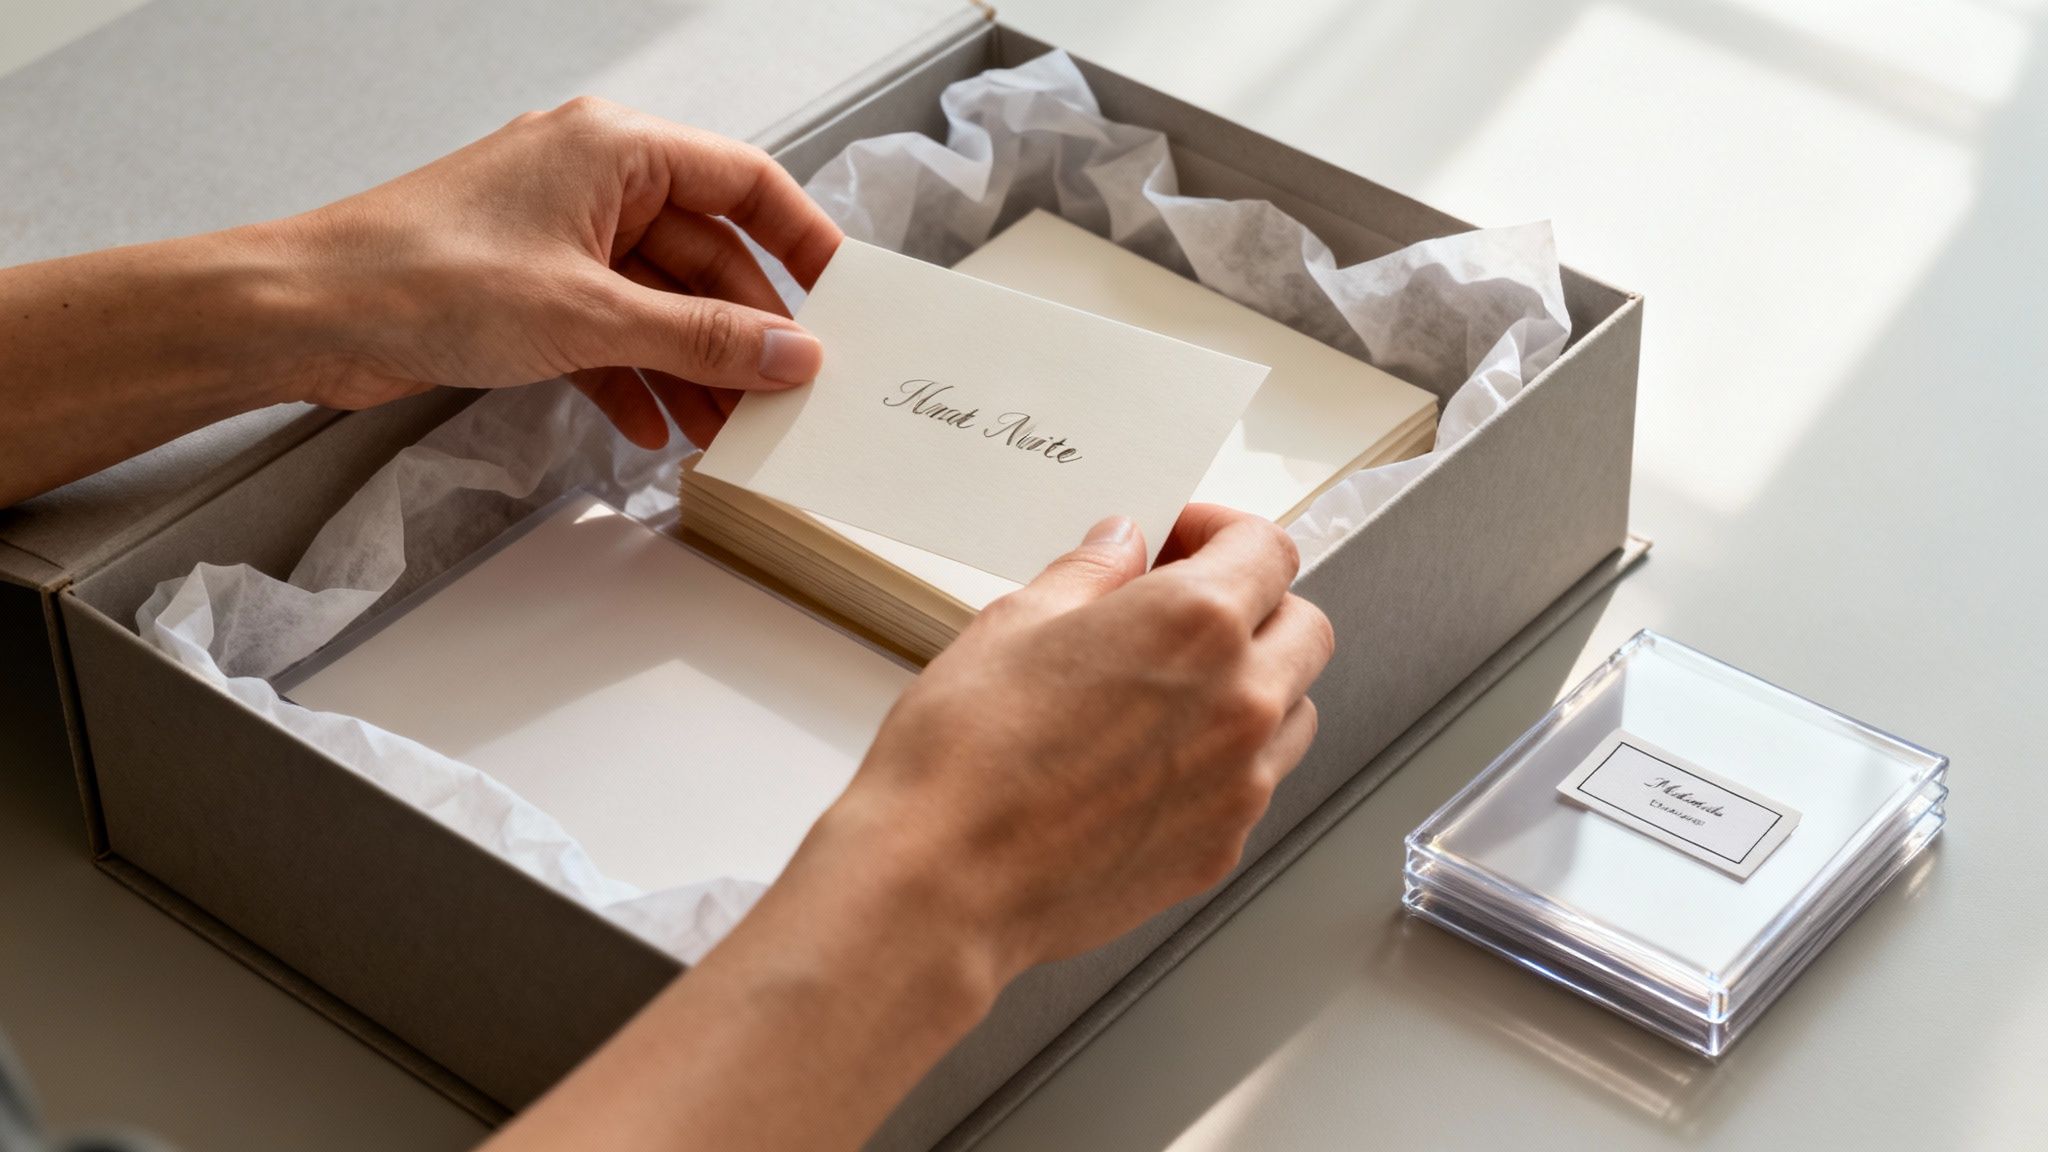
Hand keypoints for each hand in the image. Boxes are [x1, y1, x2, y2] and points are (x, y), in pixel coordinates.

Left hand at [280, 97, 839, 447]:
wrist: (306, 313)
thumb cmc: (422, 276)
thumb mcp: (589, 314)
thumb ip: (701, 338)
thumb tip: (790, 352)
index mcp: (616, 150)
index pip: (744, 182)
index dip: (802, 239)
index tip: (844, 297)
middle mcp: (594, 184)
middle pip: (707, 255)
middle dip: (744, 331)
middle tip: (785, 395)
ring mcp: (561, 239)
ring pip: (661, 303)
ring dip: (696, 368)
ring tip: (730, 434)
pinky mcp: (531, 291)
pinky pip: (613, 332)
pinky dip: (639, 379)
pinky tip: (659, 431)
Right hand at [792, 503, 1333, 982]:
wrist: (944, 880)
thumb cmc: (966, 757)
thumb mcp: (1015, 623)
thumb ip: (1089, 574)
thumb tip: (1119, 548)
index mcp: (1196, 624)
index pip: (1267, 548)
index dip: (1224, 531)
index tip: (1184, 542)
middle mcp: (1240, 700)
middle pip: (1304, 627)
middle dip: (1255, 605)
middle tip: (1183, 609)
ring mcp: (1241, 782)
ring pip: (1294, 710)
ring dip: (1253, 684)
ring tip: (1171, 689)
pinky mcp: (1220, 846)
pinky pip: (1254, 784)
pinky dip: (1225, 760)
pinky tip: (1148, 759)